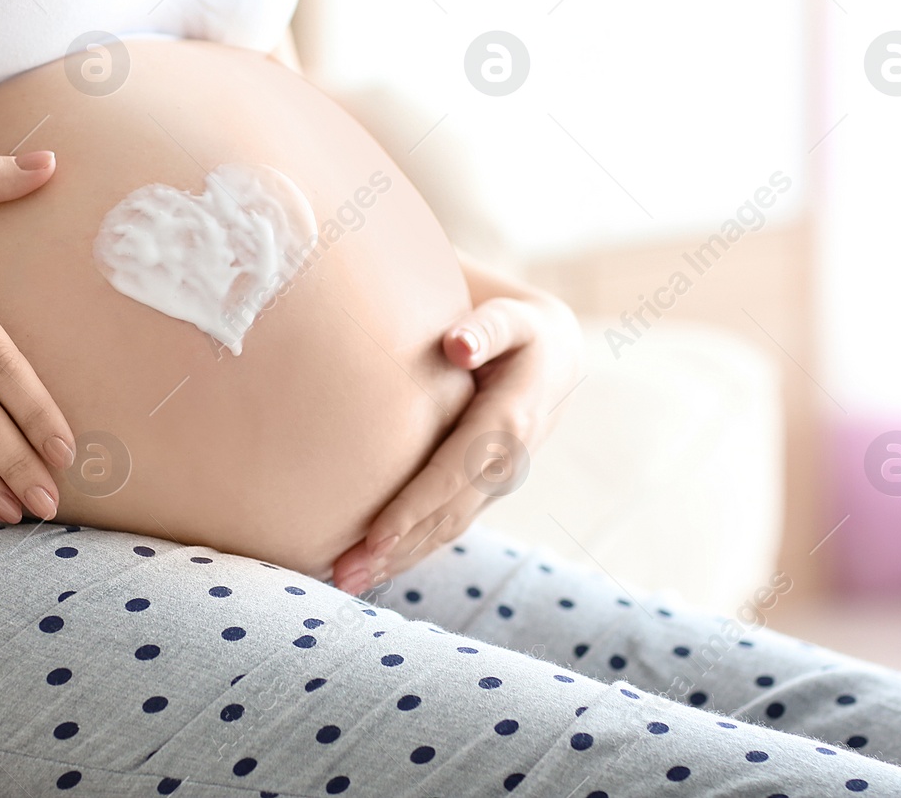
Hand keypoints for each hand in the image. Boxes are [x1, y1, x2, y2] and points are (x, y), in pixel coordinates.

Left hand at [331, 290, 582, 594]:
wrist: (555, 357)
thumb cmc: (516, 329)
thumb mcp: (511, 317)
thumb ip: (487, 327)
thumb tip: (459, 345)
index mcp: (511, 419)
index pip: (457, 469)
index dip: (418, 505)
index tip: (375, 534)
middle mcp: (507, 460)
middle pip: (449, 513)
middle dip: (399, 548)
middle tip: (345, 574)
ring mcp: (496, 481)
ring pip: (448, 528)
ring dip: (401, 560)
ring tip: (347, 582)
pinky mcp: (482, 490)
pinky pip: (447, 524)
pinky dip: (412, 549)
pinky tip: (372, 566)